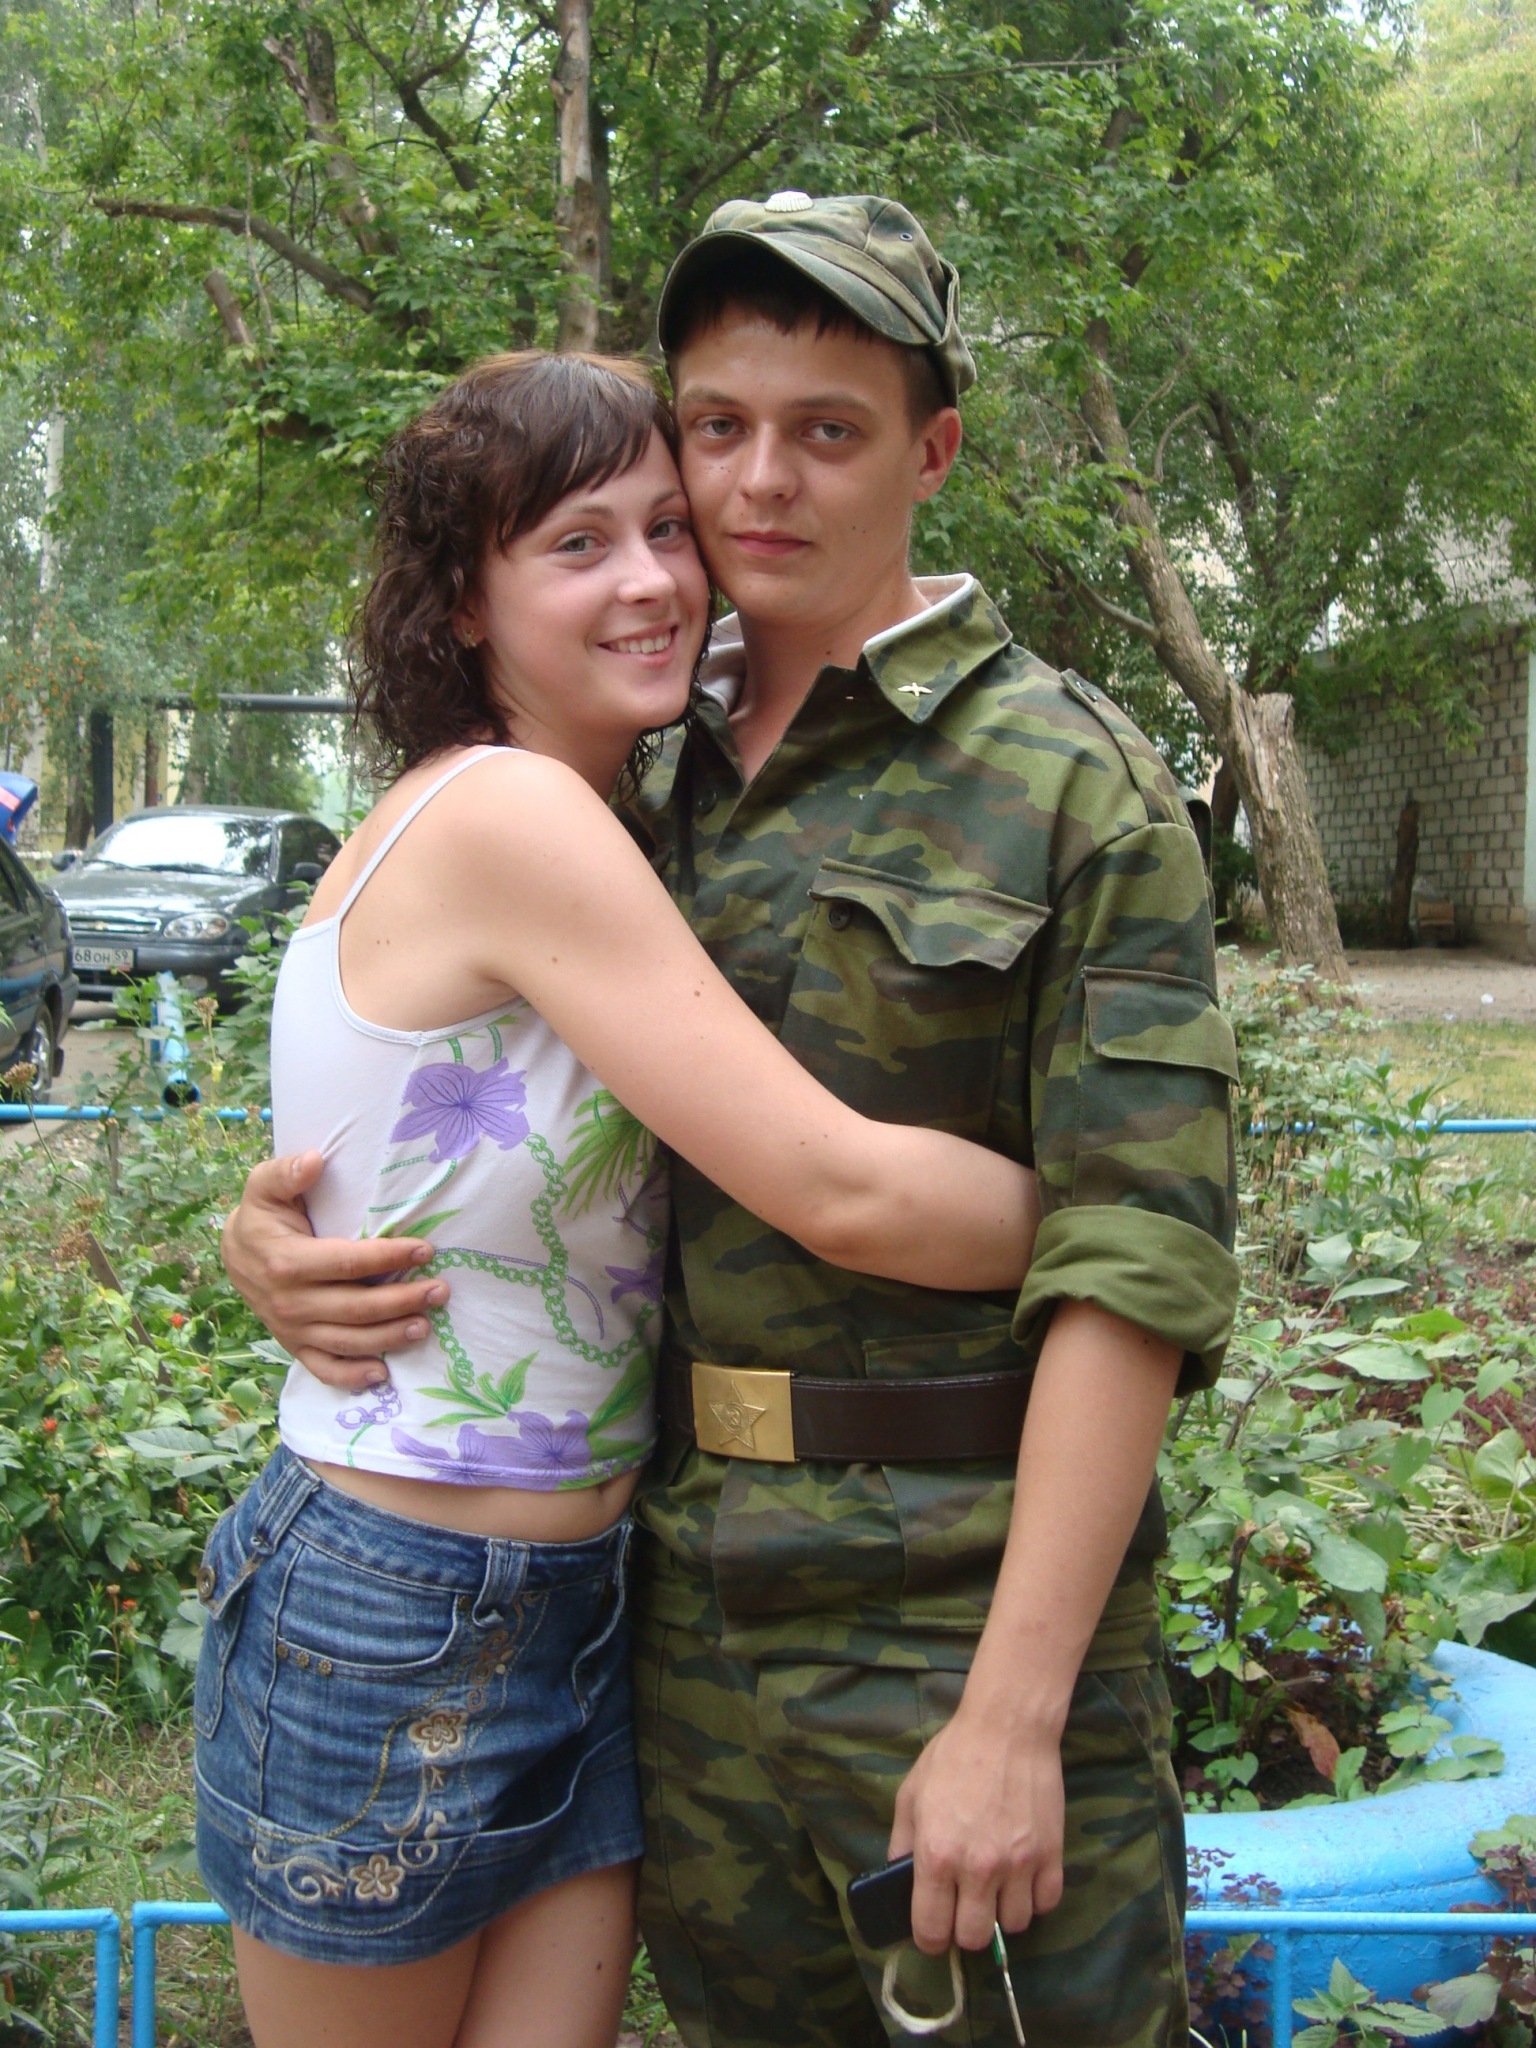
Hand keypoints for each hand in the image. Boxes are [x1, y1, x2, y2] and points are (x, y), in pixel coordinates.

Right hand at [222, 1151, 449, 1388]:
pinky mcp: (295, 1345)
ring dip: (389, 1337)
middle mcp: (290, 1301)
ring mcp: (292, 1328)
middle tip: (440, 1291)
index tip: (425, 1250)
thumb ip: (286, 1172)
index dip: (389, 1258)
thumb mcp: (264, 1185)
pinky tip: (383, 1373)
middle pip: (356, 1308)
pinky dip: (352, 1377)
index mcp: (286, 1262)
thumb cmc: (262, 1215)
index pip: (348, 1263)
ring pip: (348, 1341)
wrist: (233, 1253)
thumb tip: (316, 1160)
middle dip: (402, 1300)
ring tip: (426, 1325)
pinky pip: (324, 1369)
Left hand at [888, 1703, 1064, 1954]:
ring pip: (1013, 1926)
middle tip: (964, 1907)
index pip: (932, 1930)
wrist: (1007, 1728)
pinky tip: (1023, 1878)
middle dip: (965, 1929)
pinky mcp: (1052, 1855)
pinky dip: (1034, 1899)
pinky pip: (1046, 1904)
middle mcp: (978, 1868)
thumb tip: (900, 1881)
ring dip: (1002, 1913)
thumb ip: (901, 1844)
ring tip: (996, 1888)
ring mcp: (1019, 1865)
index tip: (933, 1931)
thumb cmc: (953, 1757)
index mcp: (937, 1856)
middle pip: (974, 1939)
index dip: (929, 1938)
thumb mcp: (911, 1795)